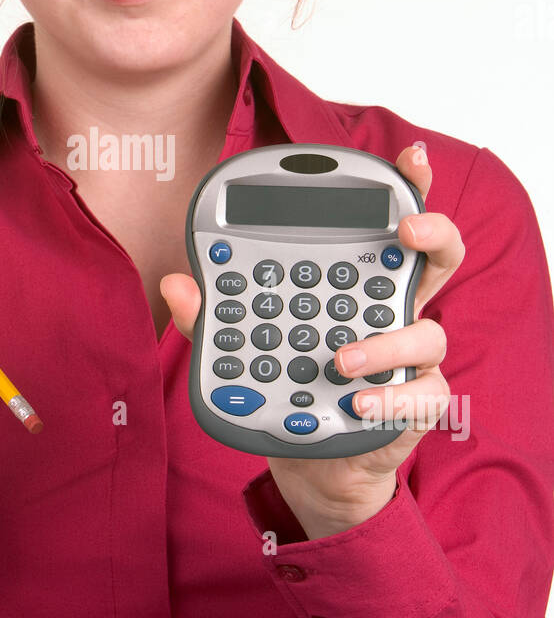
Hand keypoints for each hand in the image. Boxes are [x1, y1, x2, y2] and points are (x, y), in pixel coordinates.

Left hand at [160, 145, 465, 535]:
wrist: (310, 461)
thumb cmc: (288, 385)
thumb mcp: (243, 346)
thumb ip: (213, 316)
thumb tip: (178, 284)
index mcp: (357, 283)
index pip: (388, 225)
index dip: (409, 187)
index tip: (409, 156)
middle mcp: (393, 311)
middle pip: (438, 257)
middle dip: (433, 232)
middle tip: (407, 231)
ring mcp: (410, 358)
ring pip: (428, 332)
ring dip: (385, 343)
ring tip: (340, 359)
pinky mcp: (416, 404)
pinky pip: (421, 395)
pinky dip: (388, 400)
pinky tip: (357, 403)